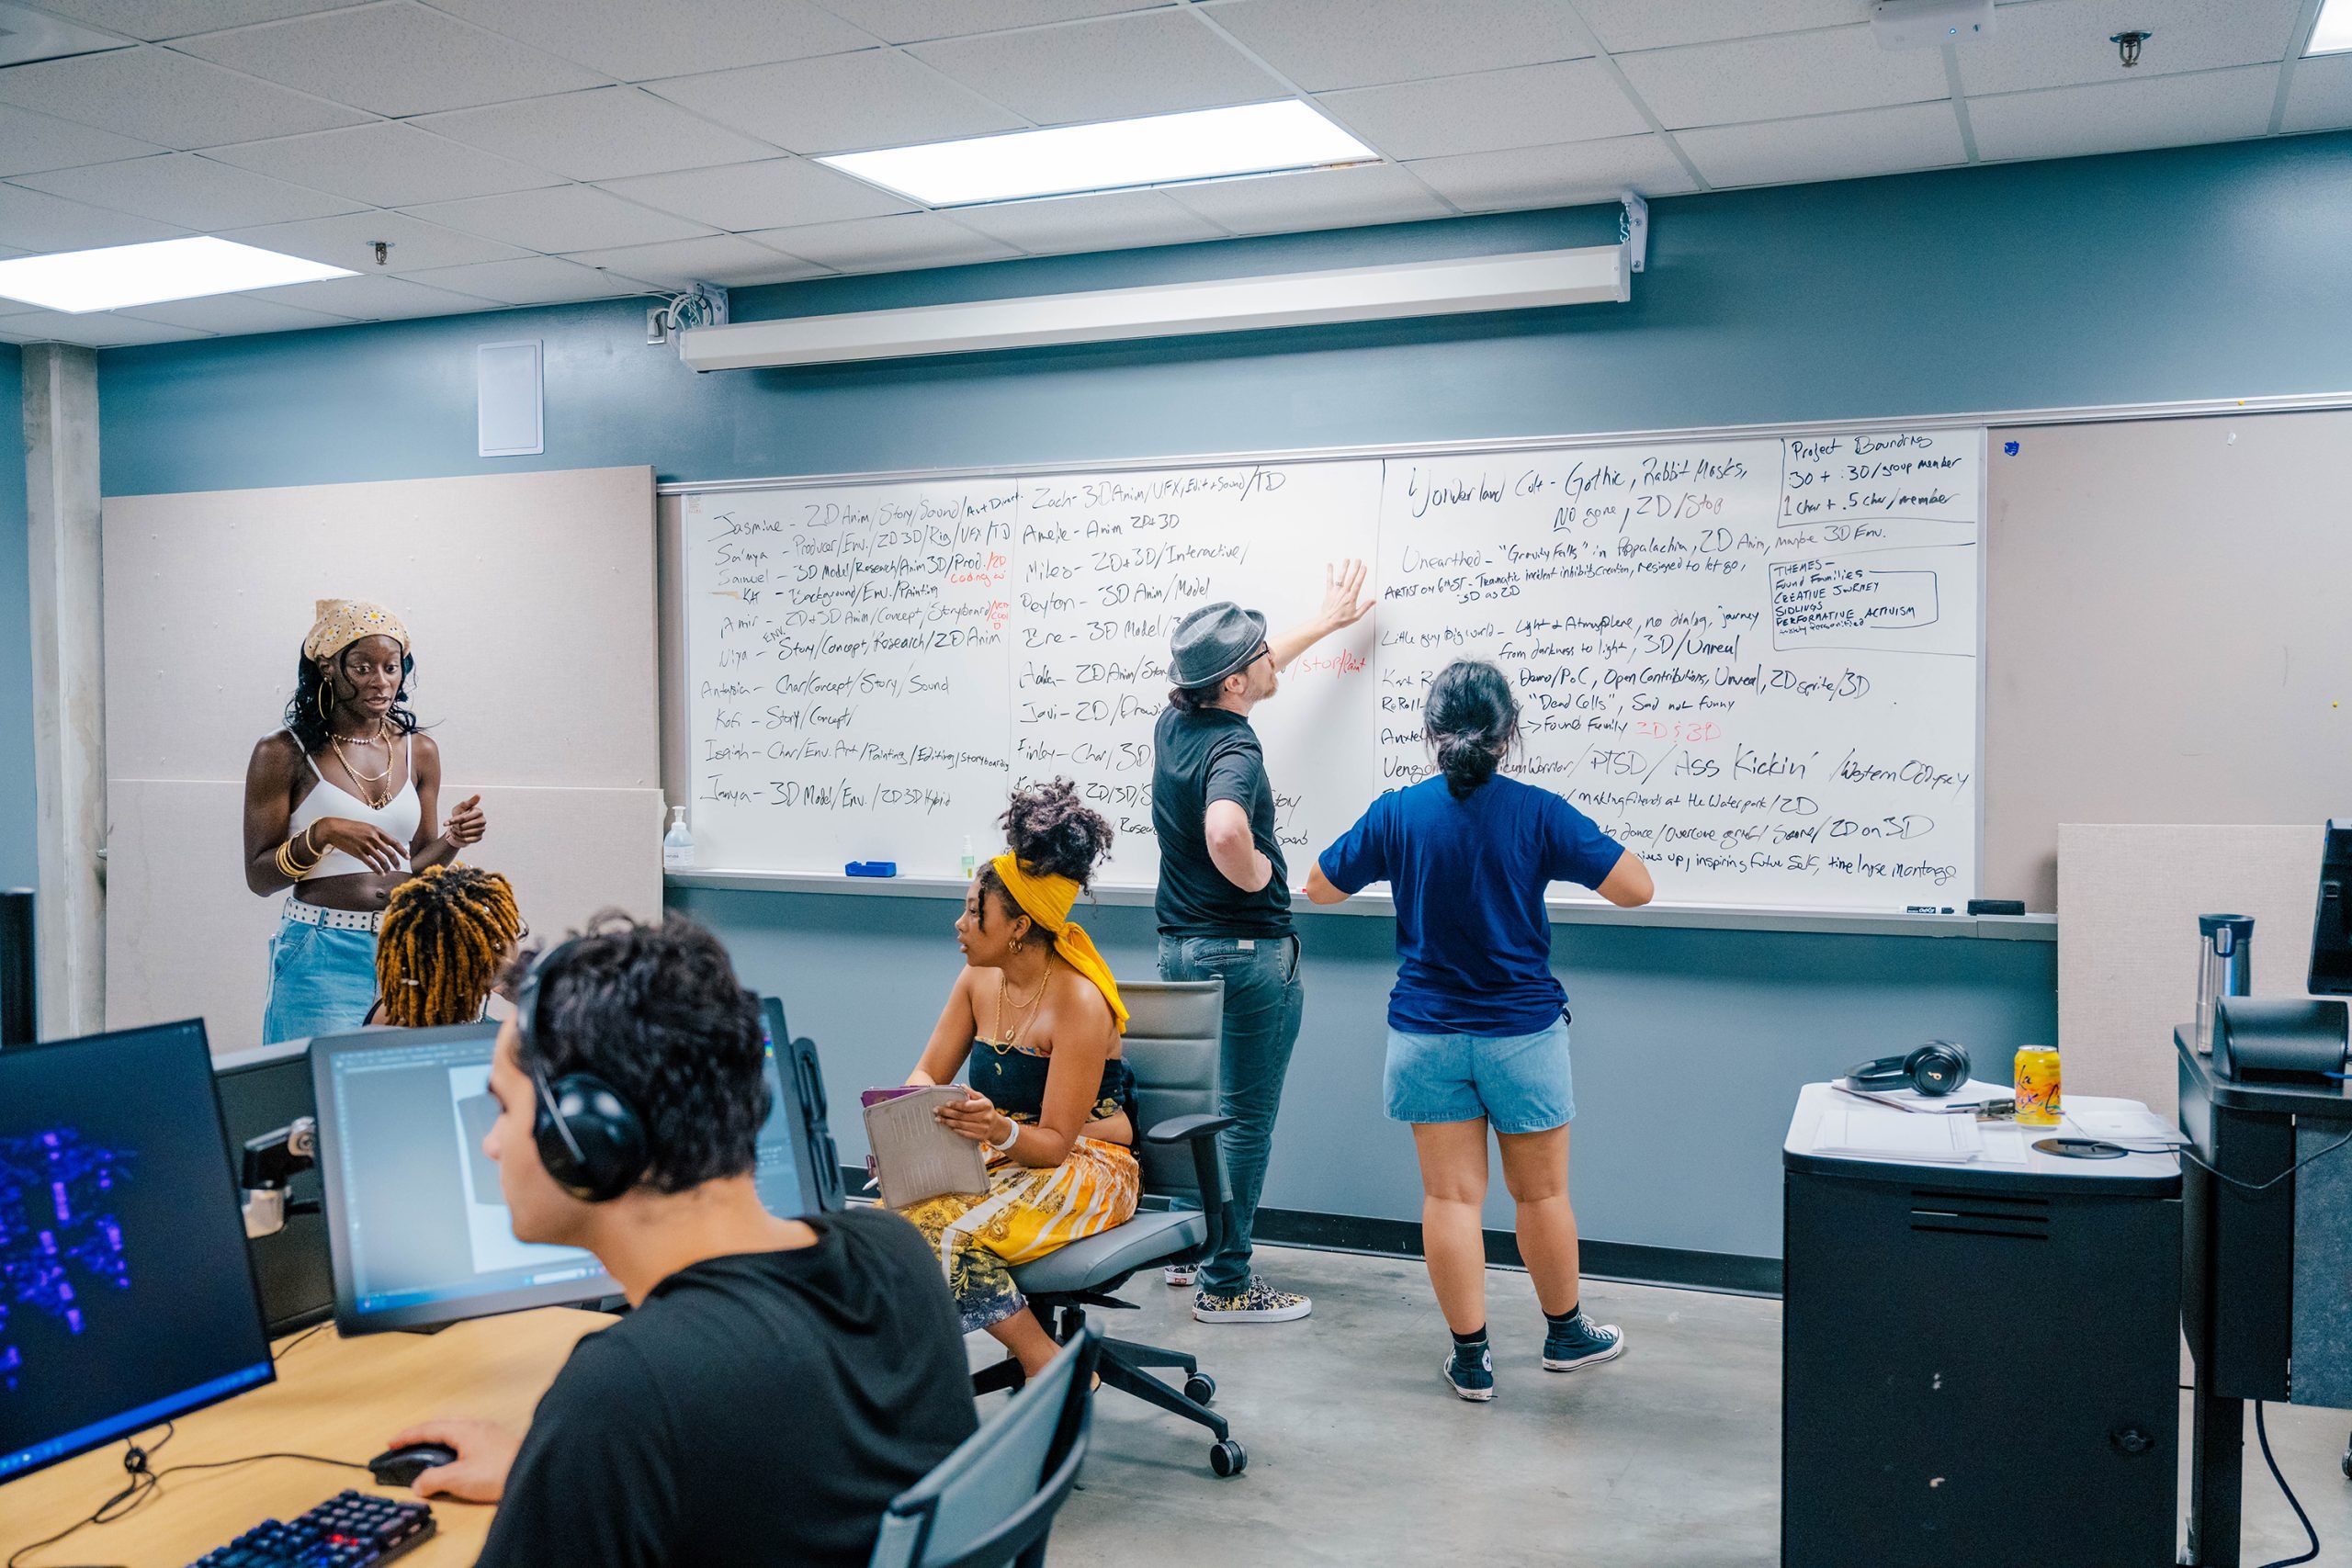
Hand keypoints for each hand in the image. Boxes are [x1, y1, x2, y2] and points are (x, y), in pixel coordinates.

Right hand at [310, 816, 406, 874]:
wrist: (333, 829)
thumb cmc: (350, 827)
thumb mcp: (366, 827)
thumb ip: (377, 834)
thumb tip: (386, 844)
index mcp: (376, 830)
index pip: (394, 842)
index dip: (402, 851)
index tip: (407, 857)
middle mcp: (373, 837)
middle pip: (390, 852)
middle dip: (396, 862)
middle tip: (399, 867)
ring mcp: (365, 845)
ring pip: (382, 860)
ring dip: (387, 868)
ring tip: (388, 872)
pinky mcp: (358, 853)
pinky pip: (371, 864)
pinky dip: (377, 870)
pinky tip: (380, 873)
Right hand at [383, 1418, 519, 1502]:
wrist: (533, 1473)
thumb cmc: (499, 1472)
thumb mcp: (458, 1479)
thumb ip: (433, 1480)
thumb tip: (419, 1484)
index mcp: (464, 1429)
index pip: (429, 1428)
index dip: (407, 1436)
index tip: (392, 1442)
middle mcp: (477, 1426)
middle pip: (443, 1425)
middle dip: (422, 1434)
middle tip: (407, 1444)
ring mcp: (490, 1434)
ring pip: (457, 1430)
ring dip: (439, 1439)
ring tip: (428, 1451)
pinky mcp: (498, 1445)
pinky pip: (469, 1439)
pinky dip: (454, 1446)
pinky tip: (457, 1458)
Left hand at [442, 794, 485, 847]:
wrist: (463, 825)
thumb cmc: (461, 814)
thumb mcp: (461, 807)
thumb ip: (468, 803)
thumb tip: (478, 795)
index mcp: (479, 812)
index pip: (464, 818)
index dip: (454, 820)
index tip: (445, 823)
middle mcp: (483, 821)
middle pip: (464, 827)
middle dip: (455, 827)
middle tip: (452, 826)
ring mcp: (482, 829)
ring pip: (464, 834)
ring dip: (456, 833)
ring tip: (454, 829)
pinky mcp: (480, 837)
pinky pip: (467, 840)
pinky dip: (459, 839)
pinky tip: (456, 835)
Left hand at [937, 1090, 1007, 1144]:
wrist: (997, 1127)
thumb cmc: (987, 1110)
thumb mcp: (983, 1099)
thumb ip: (972, 1093)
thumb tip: (961, 1086)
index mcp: (986, 1105)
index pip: (968, 1105)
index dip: (956, 1105)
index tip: (946, 1103)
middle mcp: (985, 1117)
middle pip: (962, 1115)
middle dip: (947, 1113)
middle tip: (936, 1110)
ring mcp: (983, 1128)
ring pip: (961, 1125)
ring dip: (948, 1122)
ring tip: (938, 1119)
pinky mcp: (980, 1137)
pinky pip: (965, 1133)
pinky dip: (955, 1130)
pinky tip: (948, 1126)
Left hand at [1315, 559, 1373, 633]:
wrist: (1327, 622)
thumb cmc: (1341, 620)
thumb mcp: (1356, 616)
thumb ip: (1365, 607)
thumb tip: (1373, 601)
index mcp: (1351, 598)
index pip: (1358, 583)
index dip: (1361, 574)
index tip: (1364, 567)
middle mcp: (1344, 593)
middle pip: (1351, 577)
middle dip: (1355, 568)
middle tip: (1358, 560)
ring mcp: (1336, 591)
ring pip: (1341, 577)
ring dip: (1344, 567)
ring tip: (1347, 560)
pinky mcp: (1329, 592)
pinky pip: (1329, 580)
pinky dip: (1329, 572)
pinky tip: (1330, 565)